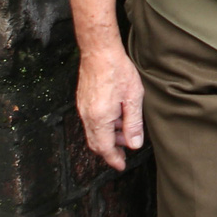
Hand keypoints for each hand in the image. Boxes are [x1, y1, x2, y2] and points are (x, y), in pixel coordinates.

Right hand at [76, 47, 145, 171]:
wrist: (99, 51)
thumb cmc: (118, 70)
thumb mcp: (133, 98)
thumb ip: (133, 123)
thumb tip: (134, 144)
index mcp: (100, 118)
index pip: (105, 148)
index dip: (113, 159)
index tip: (121, 166)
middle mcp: (87, 116)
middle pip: (96, 143)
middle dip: (110, 150)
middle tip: (125, 150)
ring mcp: (82, 108)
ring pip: (93, 133)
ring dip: (108, 137)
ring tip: (125, 130)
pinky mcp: (82, 101)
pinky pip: (90, 122)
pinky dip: (103, 126)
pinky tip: (116, 118)